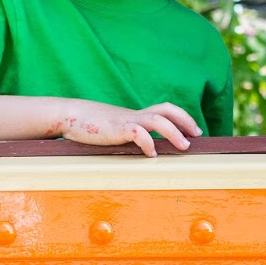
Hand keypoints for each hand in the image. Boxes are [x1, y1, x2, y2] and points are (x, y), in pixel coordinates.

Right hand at [60, 100, 200, 155]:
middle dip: (185, 120)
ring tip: (184, 146)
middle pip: (166, 110)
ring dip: (174, 133)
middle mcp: (134, 115)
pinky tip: (152, 154)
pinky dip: (149, 143)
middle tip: (196, 135)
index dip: (182, 117)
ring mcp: (126, 121)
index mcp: (134, 115)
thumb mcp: (112, 127)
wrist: (69, 115)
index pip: (164, 109)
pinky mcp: (117, 129)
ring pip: (158, 120)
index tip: (193, 130)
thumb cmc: (88, 124)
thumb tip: (138, 145)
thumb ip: (126, 133)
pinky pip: (139, 133)